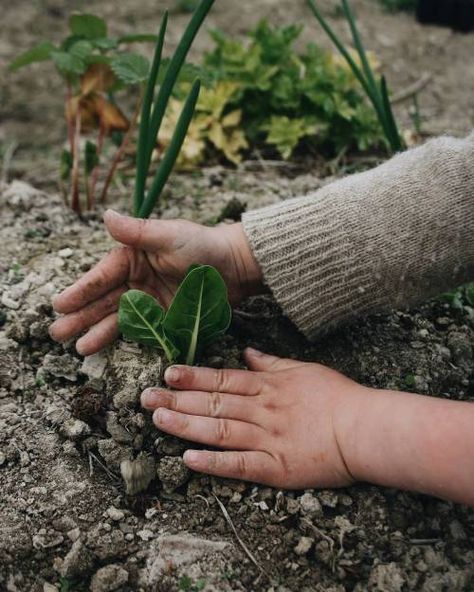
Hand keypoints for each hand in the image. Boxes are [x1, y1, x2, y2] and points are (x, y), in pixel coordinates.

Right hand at [49, 210, 261, 354]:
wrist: (236, 267)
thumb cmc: (203, 245)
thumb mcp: (169, 236)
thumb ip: (137, 232)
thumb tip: (106, 216)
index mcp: (132, 257)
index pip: (101, 276)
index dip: (80, 291)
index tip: (59, 304)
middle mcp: (135, 280)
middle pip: (102, 300)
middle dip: (80, 316)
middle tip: (56, 333)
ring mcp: (148, 300)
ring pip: (116, 318)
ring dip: (96, 331)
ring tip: (77, 348)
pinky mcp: (163, 317)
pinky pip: (138, 329)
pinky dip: (121, 338)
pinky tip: (104, 348)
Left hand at [141, 348, 473, 504]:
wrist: (364, 428)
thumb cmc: (336, 396)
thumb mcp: (303, 369)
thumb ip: (271, 363)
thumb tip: (246, 353)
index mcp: (268, 387)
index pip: (223, 379)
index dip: (193, 375)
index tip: (167, 371)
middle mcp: (262, 410)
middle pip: (213, 402)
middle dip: (177, 398)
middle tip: (145, 396)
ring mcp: (267, 439)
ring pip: (219, 430)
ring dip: (186, 424)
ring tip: (158, 418)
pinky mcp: (276, 469)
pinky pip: (240, 465)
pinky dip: (214, 463)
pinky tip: (189, 459)